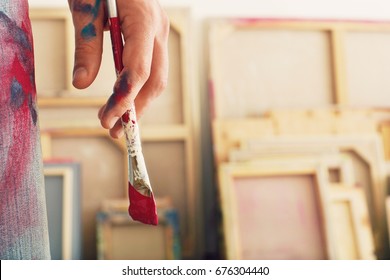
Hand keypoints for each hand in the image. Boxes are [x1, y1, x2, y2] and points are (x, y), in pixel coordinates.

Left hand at [68, 0, 168, 137]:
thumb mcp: (85, 7)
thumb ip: (86, 46)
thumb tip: (80, 84)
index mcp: (144, 20)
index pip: (139, 70)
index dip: (125, 99)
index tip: (107, 119)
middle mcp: (159, 29)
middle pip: (155, 81)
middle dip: (135, 109)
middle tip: (113, 130)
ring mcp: (160, 32)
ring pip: (158, 78)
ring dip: (139, 103)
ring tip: (118, 120)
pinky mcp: (154, 36)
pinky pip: (153, 68)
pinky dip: (140, 88)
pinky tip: (125, 98)